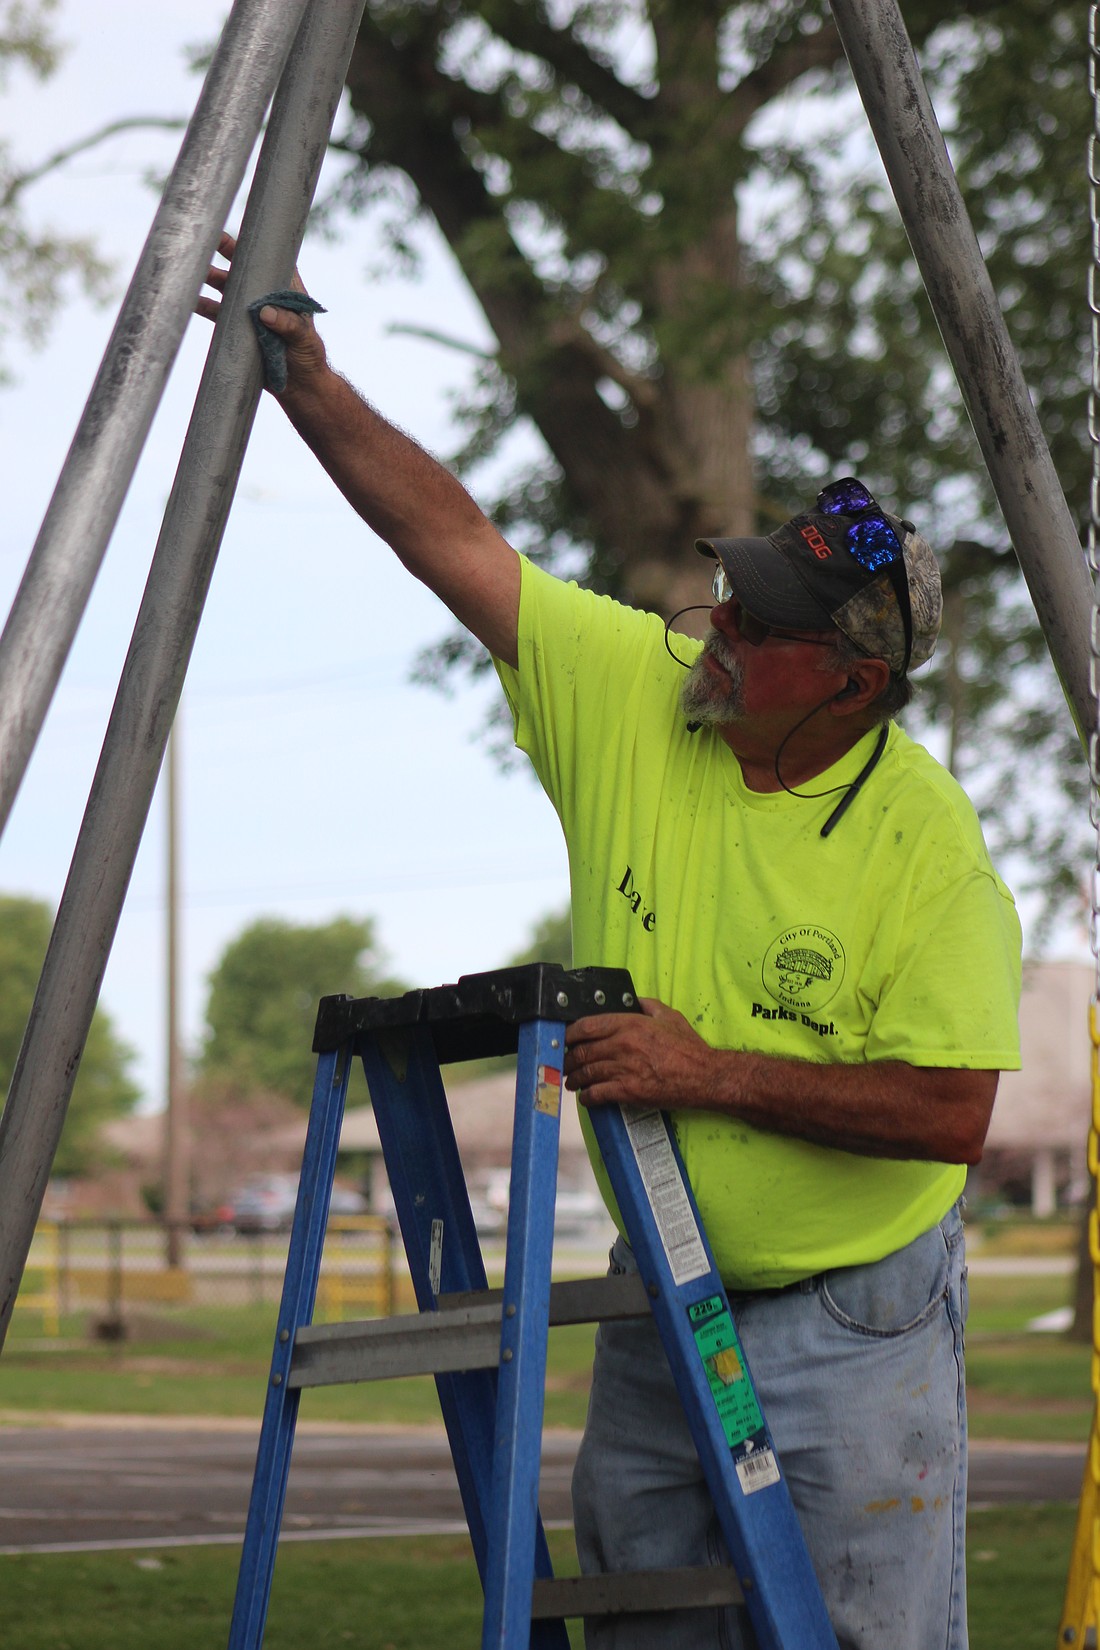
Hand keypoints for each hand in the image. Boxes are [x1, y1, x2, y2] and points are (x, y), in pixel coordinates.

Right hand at [195, 232, 327, 394]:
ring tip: (193, 269)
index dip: (252, 244)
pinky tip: (189, 298)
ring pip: (226, 287)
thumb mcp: (304, 339)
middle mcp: (264, 295)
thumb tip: (265, 312)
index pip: (269, 259)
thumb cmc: (309, 358)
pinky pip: (217, 313)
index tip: (237, 233)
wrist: (299, 388)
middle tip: (205, 241)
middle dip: (223, 253)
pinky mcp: (237, 328)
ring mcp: (249, 310)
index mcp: (285, 289)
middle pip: (242, 268)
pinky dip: (202, 305)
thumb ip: (289, 325)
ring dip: (209, 277)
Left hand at [563, 998, 719, 1108]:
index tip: (565, 1038)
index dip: (570, 1033)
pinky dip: (587, 1097)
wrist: (704, 1076)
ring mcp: (624, 1069)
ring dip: (574, 1078)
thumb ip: (648, 1005)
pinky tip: (586, 1097)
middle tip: (565, 1062)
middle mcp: (622, 1045)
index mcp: (630, 1024)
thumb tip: (634, 1000)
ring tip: (572, 1081)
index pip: (587, 1026)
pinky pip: (597, 1094)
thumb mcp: (669, 1016)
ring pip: (587, 1073)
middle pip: (582, 1051)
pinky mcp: (628, 1091)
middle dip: (568, 1058)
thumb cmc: (689, 1048)